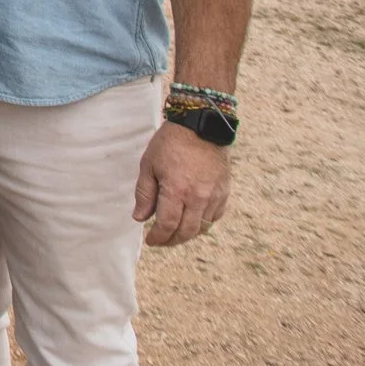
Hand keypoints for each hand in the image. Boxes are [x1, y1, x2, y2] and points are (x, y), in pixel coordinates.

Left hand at [135, 119, 231, 245]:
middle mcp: (198, 198)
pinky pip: (215, 217)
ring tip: (174, 233)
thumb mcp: (149, 165)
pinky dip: (203, 224)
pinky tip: (193, 221)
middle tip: (160, 241)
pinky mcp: (224, 192)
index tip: (150, 240)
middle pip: (186, 232)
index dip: (157, 237)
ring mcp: (214, 196)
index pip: (167, 226)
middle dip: (171, 240)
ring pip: (202, 227)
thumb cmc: (171, 143)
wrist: (202, 124)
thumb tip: (139, 218)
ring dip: (187, 234)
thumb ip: (144, 194)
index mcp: (176, 191)